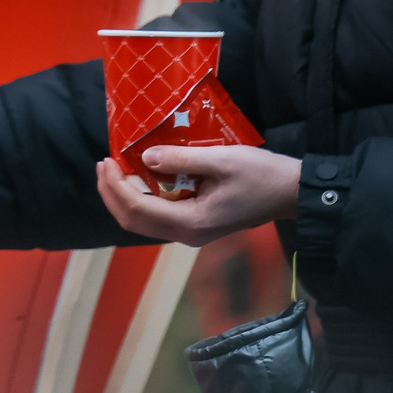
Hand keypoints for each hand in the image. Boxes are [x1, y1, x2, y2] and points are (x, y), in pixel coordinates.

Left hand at [94, 145, 301, 247]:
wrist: (289, 193)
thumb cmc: (259, 174)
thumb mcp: (220, 159)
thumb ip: (181, 159)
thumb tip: (144, 158)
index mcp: (190, 222)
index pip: (138, 208)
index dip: (116, 186)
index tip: (107, 160)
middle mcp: (186, 234)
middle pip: (134, 221)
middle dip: (111, 194)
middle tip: (103, 164)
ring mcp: (191, 232)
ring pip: (143, 221)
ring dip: (123, 197)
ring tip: (113, 170)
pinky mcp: (196, 224)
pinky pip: (158, 216)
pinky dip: (141, 199)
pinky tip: (138, 179)